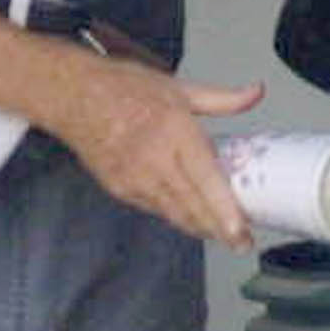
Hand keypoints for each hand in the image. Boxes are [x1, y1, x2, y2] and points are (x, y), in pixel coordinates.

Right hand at [54, 60, 265, 245]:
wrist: (74, 97)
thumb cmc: (124, 89)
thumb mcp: (179, 88)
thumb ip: (223, 99)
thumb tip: (256, 93)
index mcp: (175, 130)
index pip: (205, 179)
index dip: (223, 211)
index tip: (241, 230)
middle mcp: (155, 158)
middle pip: (192, 206)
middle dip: (220, 230)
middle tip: (242, 242)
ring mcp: (135, 177)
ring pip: (174, 214)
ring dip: (199, 227)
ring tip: (222, 235)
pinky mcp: (120, 189)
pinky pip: (154, 209)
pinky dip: (175, 216)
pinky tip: (190, 218)